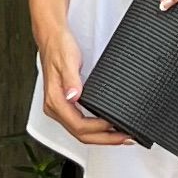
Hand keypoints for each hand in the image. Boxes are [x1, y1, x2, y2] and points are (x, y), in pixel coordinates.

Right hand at [34, 8, 124, 146]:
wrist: (52, 37)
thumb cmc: (59, 47)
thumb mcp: (68, 60)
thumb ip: (71, 79)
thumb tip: (73, 96)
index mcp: (55, 101)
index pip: (79, 126)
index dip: (99, 129)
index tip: (115, 126)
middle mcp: (55, 108)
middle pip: (81, 135)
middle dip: (105, 139)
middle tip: (126, 138)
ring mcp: (60, 108)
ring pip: (81, 132)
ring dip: (102, 137)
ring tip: (121, 136)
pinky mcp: (65, 105)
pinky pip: (80, 124)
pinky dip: (96, 129)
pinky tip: (108, 127)